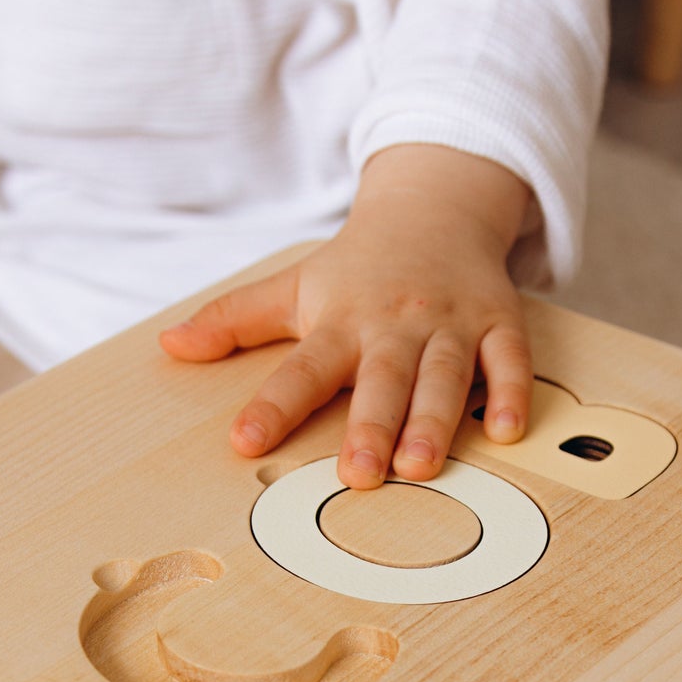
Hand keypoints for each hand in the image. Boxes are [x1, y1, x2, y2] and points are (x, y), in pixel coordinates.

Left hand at [159, 145, 533, 489]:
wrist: (435, 207)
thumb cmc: (357, 266)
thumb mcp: (292, 286)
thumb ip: (233, 320)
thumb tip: (170, 344)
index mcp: (339, 321)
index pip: (299, 369)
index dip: (273, 406)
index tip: (245, 442)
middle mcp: (393, 325)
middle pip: (380, 380)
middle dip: (370, 426)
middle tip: (358, 474)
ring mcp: (449, 325)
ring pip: (444, 376)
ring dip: (434, 421)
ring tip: (420, 466)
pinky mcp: (497, 323)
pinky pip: (509, 361)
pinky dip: (511, 394)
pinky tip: (506, 431)